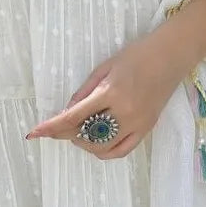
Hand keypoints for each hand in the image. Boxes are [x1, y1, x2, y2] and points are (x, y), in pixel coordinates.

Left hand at [27, 0, 205, 159]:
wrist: (171, 56)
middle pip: (86, 135)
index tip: (34, 133)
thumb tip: (66, 113)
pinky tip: (95, 142)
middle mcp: (125, 112)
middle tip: (58, 126)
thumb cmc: (136, 55)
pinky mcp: (146, 130)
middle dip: (66, 133)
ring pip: (102, 148)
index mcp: (111, 92)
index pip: (74, 116)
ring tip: (77, 131)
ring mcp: (137, 124)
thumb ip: (84, 92)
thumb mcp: (104, 67)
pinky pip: (121, 151)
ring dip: (84, 143)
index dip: (51, 127)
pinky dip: (104, 151)